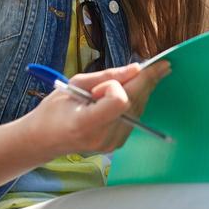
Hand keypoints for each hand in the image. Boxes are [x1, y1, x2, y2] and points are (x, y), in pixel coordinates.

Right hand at [22, 61, 169, 157]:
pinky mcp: (118, 144)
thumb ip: (106, 76)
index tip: (107, 80)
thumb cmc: (54, 110)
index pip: (119, 101)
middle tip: (163, 64)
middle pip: (134, 103)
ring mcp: (112, 144)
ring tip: (150, 73)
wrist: (45, 139)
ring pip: (138, 109)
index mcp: (86, 123)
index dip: (116, 86)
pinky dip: (136, 101)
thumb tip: (136, 68)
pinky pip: (135, 117)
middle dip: (145, 81)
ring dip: (143, 90)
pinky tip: (134, 90)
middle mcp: (103, 138)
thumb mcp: (74, 85)